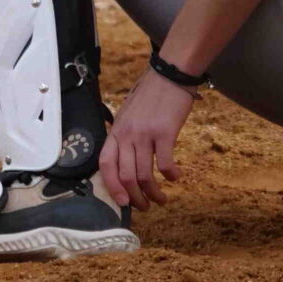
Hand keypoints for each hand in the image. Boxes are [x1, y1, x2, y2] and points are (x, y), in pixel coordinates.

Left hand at [97, 69, 193, 208]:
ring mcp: (145, 134)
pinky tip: (176, 177)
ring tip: (161, 199)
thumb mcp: (129, 114)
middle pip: (125, 175)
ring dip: (153, 193)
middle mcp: (127, 134)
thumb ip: (124, 136)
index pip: (106, 164)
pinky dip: (171, 175)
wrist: (170, 74)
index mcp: (116, 131)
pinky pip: (165, 163)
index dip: (112, 186)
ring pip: (144, 174)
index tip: (122, 202)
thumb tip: (125, 162)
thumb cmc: (151, 95)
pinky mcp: (165, 133)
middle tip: (145, 206)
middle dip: (135, 197)